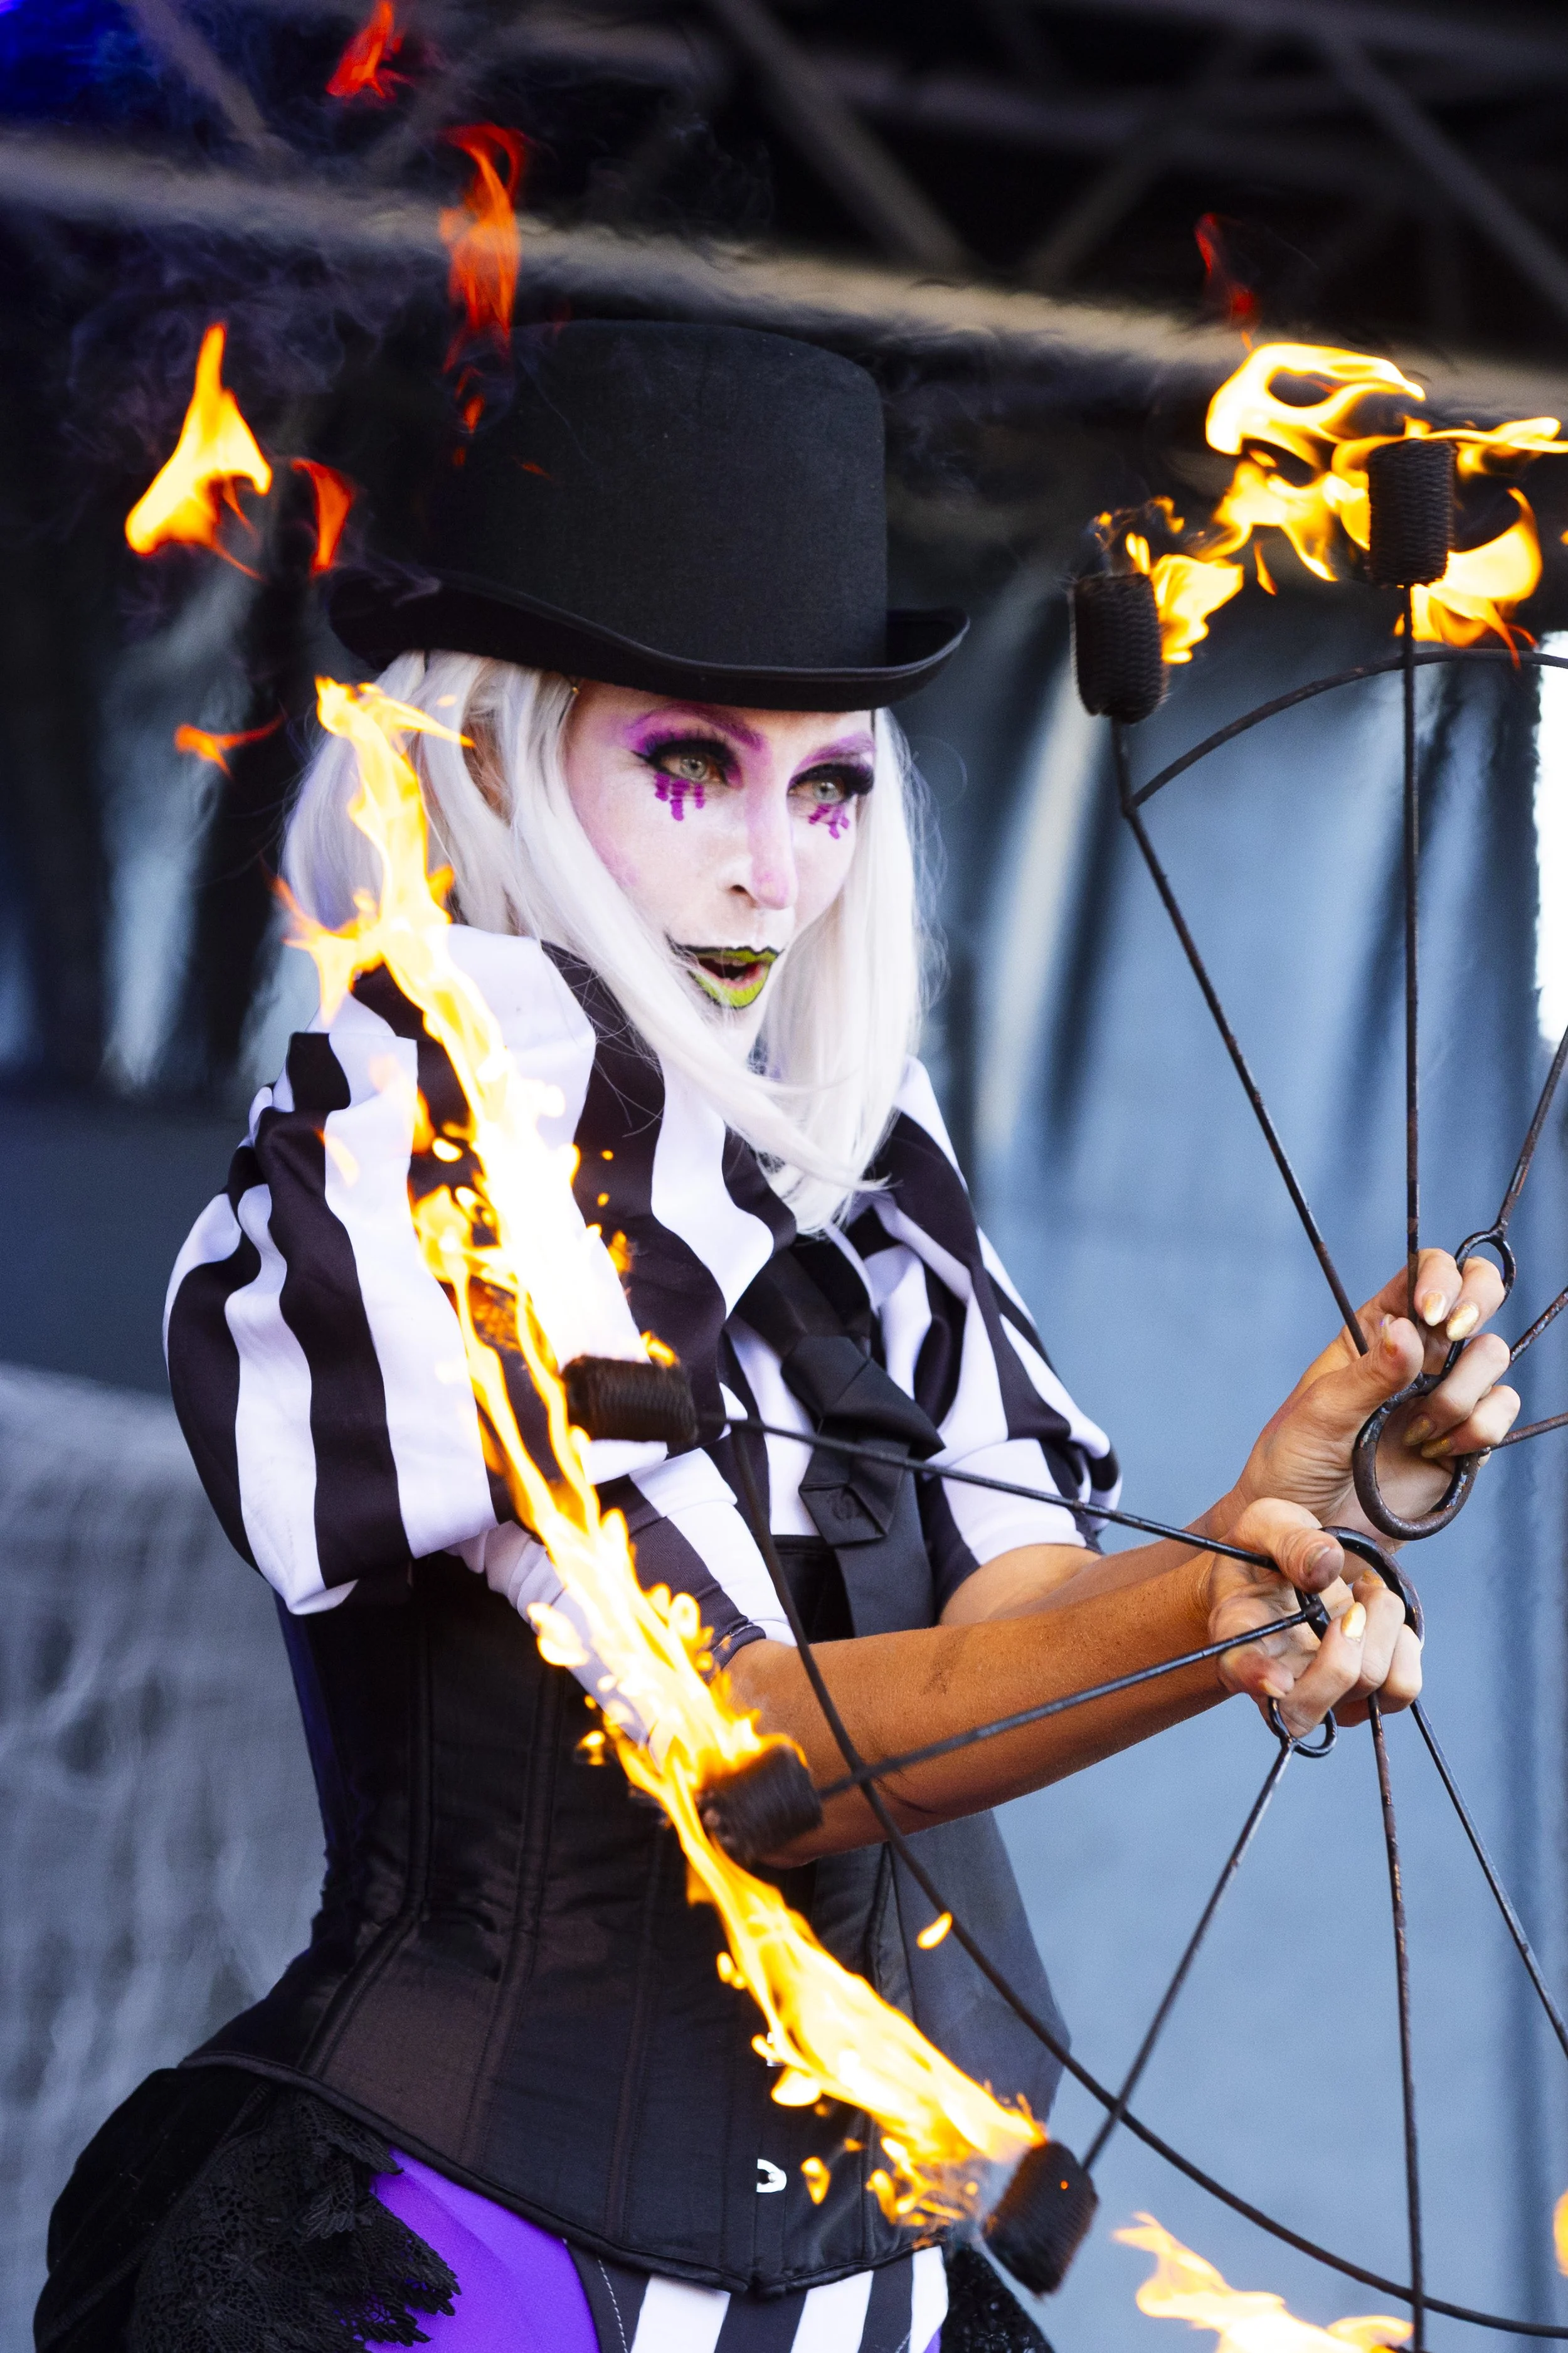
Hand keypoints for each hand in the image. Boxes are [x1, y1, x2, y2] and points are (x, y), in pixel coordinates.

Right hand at [1205, 1499, 1421, 1734]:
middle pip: (1304, 1710)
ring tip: (1366, 1592)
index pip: (1235, 1667)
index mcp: (1238, 1631)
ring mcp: (1322, 1693)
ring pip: (1365, 1692)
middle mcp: (1275, 1675)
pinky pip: (1400, 1688)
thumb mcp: (1268, 1523)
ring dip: (1384, 1636)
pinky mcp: (1363, 1692)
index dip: (1255, 1678)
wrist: (1289, 1569)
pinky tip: (1379, 1613)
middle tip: (1354, 1606)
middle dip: (1344, 1661)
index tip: (1279, 1679)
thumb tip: (1326, 1567)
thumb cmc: (1267, 1548)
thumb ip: (1291, 1541)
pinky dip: (1404, 1646)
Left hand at [1220, 1250, 1518, 1542]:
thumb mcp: (1319, 1414)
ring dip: (1459, 1393)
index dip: (1440, 1277)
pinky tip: (1436, 1452)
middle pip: (1477, 1294)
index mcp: (1373, 1331)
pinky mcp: (1465, 1437)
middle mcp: (1416, 1354)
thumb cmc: (1293, 1463)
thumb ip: (1367, 1375)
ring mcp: (1444, 1392)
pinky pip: (1501, 1410)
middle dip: (1477, 1302)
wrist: (1308, 1531)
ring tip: (1414, 1432)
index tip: (1431, 1313)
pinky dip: (1479, 1430)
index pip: (1422, 1272)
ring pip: (1492, 1357)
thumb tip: (1405, 1330)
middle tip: (1450, 1337)